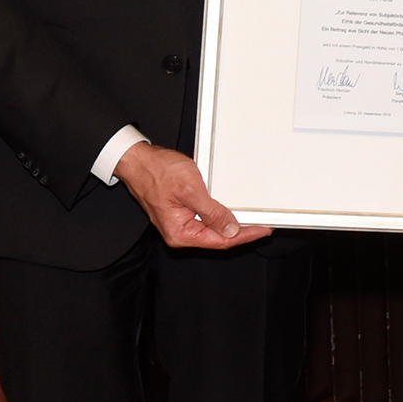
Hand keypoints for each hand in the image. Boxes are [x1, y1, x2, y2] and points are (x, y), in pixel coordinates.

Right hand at [114, 141, 272, 249]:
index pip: (220, 241)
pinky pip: (206, 218)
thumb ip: (212, 213)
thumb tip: (231, 229)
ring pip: (213, 228)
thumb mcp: (191, 190)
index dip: (244, 236)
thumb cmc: (157, 172)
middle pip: (218, 238)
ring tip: (252, 218)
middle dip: (241, 231)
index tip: (263, 230)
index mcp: (180, 233)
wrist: (138, 160)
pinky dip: (220, 214)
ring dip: (232, 222)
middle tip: (264, 224)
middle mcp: (180, 232)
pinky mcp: (182, 212)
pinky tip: (232, 209)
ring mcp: (181, 223)